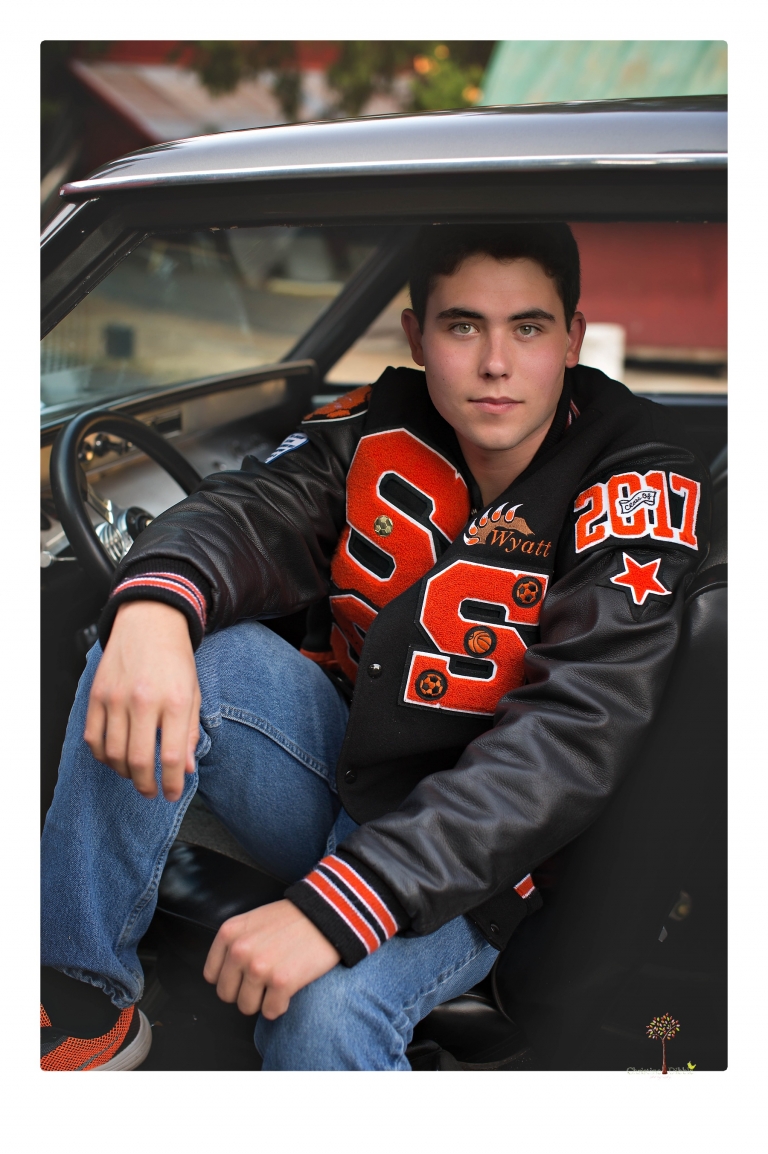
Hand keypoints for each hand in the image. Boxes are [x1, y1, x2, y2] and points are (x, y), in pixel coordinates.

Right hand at [84, 600, 200, 800]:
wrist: (150, 622)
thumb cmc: (175, 659)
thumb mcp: (194, 693)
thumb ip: (191, 732)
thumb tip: (186, 768)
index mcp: (176, 701)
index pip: (172, 756)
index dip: (172, 783)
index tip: (172, 793)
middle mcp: (145, 700)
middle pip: (139, 760)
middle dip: (146, 785)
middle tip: (151, 792)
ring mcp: (116, 698)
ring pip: (113, 753)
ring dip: (124, 773)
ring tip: (135, 775)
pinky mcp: (97, 694)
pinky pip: (93, 737)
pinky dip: (102, 755)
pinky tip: (114, 757)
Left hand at [203, 899, 340, 1017]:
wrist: (326, 914)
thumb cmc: (291, 919)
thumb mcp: (252, 921)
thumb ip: (234, 944)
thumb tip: (224, 977)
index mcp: (229, 933)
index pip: (212, 976)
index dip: (231, 978)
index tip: (246, 973)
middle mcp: (240, 950)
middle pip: (228, 995)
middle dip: (246, 991)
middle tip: (266, 978)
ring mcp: (260, 967)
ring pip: (247, 1007)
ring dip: (263, 1000)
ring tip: (278, 981)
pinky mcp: (282, 982)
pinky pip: (271, 1012)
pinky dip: (281, 1005)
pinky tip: (290, 987)